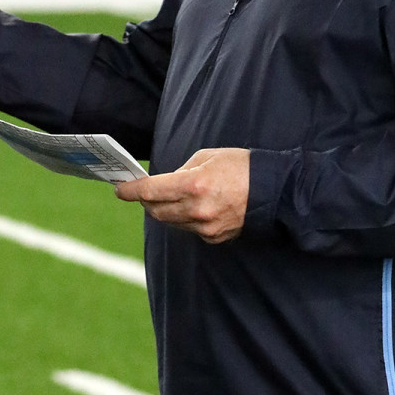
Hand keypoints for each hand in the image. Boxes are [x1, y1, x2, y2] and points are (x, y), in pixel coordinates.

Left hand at [115, 148, 249, 243]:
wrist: (274, 191)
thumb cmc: (242, 167)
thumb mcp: (208, 157)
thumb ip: (182, 171)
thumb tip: (166, 184)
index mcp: (194, 185)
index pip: (151, 191)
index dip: (131, 191)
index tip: (121, 189)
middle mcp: (196, 210)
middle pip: (156, 211)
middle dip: (146, 201)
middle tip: (143, 192)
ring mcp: (205, 227)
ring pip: (171, 222)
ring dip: (165, 210)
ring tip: (170, 197)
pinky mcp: (213, 238)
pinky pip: (188, 229)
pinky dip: (184, 218)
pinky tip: (194, 207)